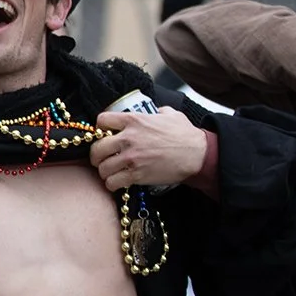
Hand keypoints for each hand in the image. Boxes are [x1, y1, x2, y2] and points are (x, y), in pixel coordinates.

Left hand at [91, 107, 208, 190]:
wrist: (199, 155)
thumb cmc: (186, 135)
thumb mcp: (170, 115)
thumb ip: (157, 111)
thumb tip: (155, 111)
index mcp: (134, 120)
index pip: (102, 120)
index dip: (100, 129)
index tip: (103, 135)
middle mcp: (129, 138)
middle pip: (96, 148)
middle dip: (97, 155)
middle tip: (103, 158)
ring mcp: (131, 157)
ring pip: (102, 168)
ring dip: (105, 171)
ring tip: (111, 172)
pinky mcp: (136, 175)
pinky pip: (112, 182)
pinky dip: (112, 184)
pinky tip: (117, 182)